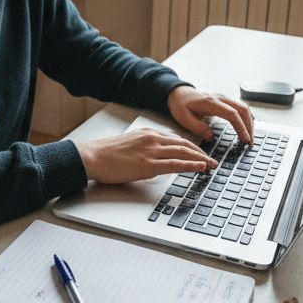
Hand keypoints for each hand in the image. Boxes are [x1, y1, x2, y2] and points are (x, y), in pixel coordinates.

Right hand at [76, 129, 218, 184]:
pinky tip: (200, 168)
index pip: (175, 139)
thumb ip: (142, 149)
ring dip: (200, 159)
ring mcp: (151, 151)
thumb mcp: (128, 146)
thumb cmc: (104, 154)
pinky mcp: (149, 165)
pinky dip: (191, 165)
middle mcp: (152, 139)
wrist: (91, 156)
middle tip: (212, 160)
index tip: (199, 152)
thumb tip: (150, 160)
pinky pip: (176, 164)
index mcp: (147, 134)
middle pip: (184, 144)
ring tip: (211, 165)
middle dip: (200, 152)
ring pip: (183, 152)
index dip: (190, 146)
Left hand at [166, 85, 254, 143]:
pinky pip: (240, 108)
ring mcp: (224, 98)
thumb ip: (197, 128)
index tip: (245, 140)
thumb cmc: (180, 105)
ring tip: (249, 138)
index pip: (232, 114)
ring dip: (249, 123)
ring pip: (243, 108)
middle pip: (242, 110)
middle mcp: (220, 98)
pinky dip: (245, 119)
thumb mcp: (183, 118)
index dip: (241, 127)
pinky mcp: (225, 101)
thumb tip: (211, 137)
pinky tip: (245, 129)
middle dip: (249, 126)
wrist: (179, 93)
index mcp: (211, 103)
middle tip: (250, 142)